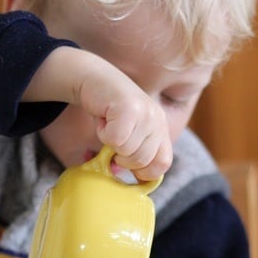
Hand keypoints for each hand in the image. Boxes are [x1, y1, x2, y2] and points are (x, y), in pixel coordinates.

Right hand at [75, 58, 171, 180]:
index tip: (126, 167)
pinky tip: (104, 119)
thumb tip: (123, 177)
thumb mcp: (128, 135)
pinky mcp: (130, 108)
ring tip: (110, 125)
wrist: (95, 80)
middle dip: (122, 158)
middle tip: (114, 140)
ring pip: (127, 152)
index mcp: (161, 129)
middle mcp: (158, 120)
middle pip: (142, 161)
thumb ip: (133, 156)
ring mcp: (146, 113)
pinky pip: (115, 140)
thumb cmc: (109, 112)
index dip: (144, 172)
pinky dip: (103, 133)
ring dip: (111, 144)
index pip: (163, 164)